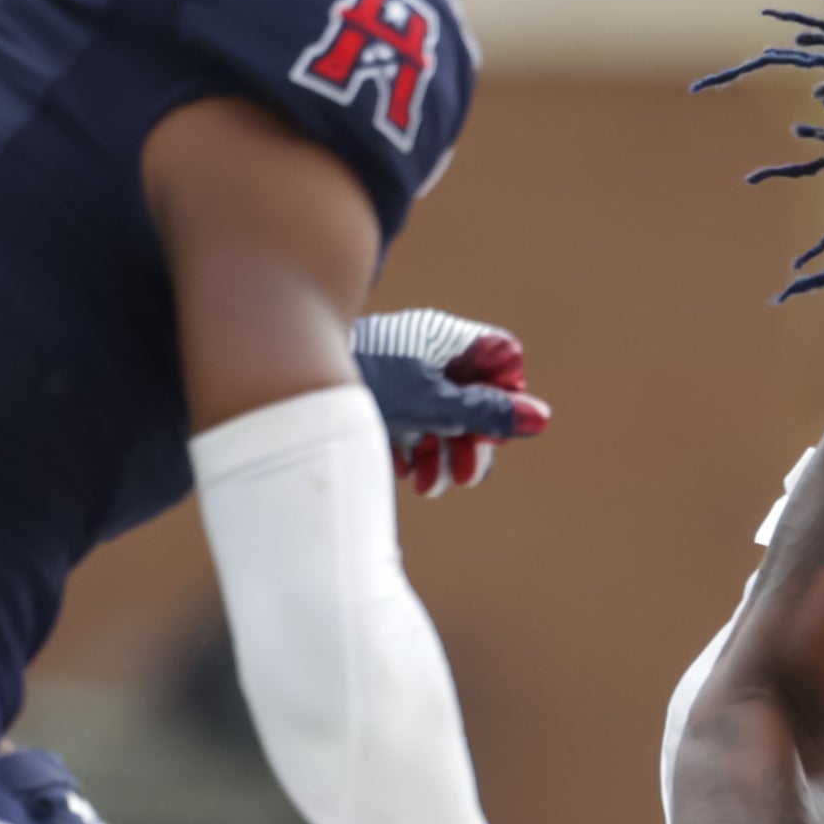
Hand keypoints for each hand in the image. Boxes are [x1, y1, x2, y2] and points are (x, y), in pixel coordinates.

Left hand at [353, 307, 548, 495]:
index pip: (500, 358)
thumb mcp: (431, 405)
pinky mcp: (377, 397)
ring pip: (442, 413)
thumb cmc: (361, 385)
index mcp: (442, 337)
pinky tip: (405, 471)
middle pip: (473, 392)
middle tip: (468, 475)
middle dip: (474, 437)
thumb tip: (539, 418)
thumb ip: (486, 413)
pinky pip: (412, 422)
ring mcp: (400, 373)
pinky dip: (415, 448)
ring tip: (432, 485)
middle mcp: (424, 350)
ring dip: (445, 453)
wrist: (284, 390)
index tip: (493, 431)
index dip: (505, 397)